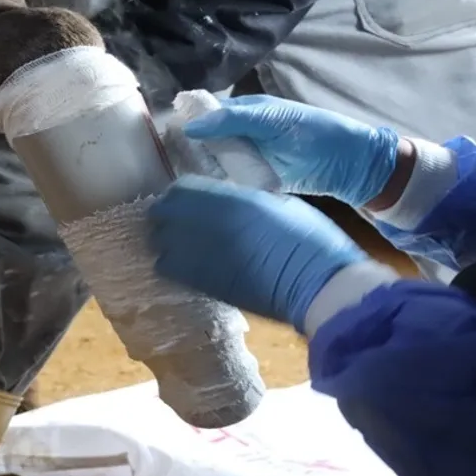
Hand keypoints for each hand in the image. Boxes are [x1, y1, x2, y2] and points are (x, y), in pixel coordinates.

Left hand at [147, 175, 366, 330]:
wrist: (316, 286)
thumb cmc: (309, 240)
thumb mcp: (276, 204)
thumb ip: (243, 200)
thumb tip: (227, 202)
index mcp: (226, 201)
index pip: (180, 189)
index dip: (181, 193)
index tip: (188, 197)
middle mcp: (204, 225)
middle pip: (161, 214)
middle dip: (167, 214)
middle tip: (179, 218)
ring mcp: (199, 256)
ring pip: (159, 243)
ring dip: (166, 240)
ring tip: (181, 242)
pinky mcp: (201, 284)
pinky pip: (170, 269)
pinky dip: (173, 263)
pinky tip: (189, 263)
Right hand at [183, 94, 400, 206]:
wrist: (347, 164)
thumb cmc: (312, 131)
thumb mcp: (271, 119)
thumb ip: (231, 120)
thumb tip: (188, 127)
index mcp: (243, 112)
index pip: (205, 114)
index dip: (186, 123)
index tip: (162, 138)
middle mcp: (240, 134)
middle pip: (204, 141)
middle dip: (188, 151)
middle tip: (169, 164)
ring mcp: (246, 158)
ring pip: (213, 163)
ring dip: (200, 171)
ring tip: (181, 183)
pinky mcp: (253, 181)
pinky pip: (228, 182)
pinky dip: (217, 187)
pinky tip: (202, 195)